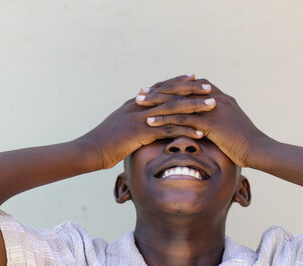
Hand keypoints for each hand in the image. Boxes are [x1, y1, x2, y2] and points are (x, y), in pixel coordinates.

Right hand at [84, 74, 215, 168]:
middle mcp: (140, 105)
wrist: (90, 150)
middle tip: (210, 87)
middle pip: (171, 93)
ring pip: (173, 109)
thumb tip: (146, 121)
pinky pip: (168, 130)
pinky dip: (186, 130)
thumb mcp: (121, 126)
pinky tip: (201, 132)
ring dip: (195, 107)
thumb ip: (135, 120)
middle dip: (192, 90)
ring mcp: (140, 117)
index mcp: (136, 102)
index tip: (194, 78)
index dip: (178, 82)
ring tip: (212, 106)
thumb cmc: (106, 142)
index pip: (161, 88)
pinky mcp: (141, 132)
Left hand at [136, 79, 271, 166]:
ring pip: (179, 102)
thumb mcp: (229, 127)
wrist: (259, 150)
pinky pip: (182, 119)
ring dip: (157, 103)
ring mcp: (212, 108)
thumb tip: (204, 127)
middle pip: (181, 89)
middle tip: (141, 93)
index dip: (172, 87)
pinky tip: (150, 123)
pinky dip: (164, 120)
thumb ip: (216, 122)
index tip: (155, 90)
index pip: (190, 86)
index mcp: (219, 97)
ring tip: (139, 104)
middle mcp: (215, 98)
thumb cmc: (245, 143)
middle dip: (159, 90)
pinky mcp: (210, 122)